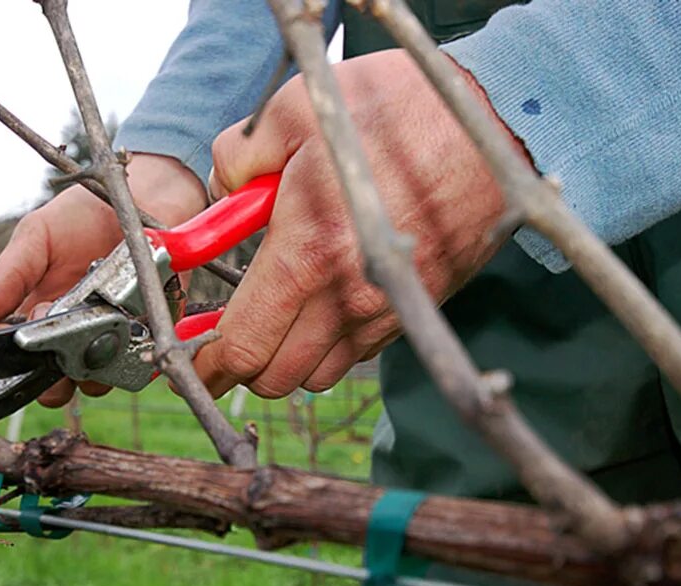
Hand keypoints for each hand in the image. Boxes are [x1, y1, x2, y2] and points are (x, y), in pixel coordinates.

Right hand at [0, 153, 206, 405]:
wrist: (141, 197)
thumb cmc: (82, 217)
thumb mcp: (36, 236)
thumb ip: (11, 274)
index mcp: (39, 318)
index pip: (20, 363)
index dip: (17, 363)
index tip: (19, 341)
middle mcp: (74, 336)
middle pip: (58, 384)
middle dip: (55, 378)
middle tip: (62, 342)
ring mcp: (113, 339)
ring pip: (99, 381)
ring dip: (96, 365)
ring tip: (102, 324)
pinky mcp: (152, 333)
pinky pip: (143, 363)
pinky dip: (137, 350)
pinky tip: (134, 319)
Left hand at [194, 49, 520, 398]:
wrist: (491, 125)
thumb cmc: (394, 112)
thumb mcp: (294, 112)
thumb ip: (237, 160)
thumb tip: (219, 193)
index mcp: (307, 254)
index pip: (243, 346)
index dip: (206, 364)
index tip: (189, 358)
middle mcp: (348, 298)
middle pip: (277, 377)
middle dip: (243, 364)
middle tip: (227, 334)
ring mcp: (387, 310)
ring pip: (319, 374)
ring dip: (289, 356)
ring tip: (280, 312)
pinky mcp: (415, 307)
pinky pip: (360, 353)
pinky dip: (332, 344)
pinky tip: (327, 299)